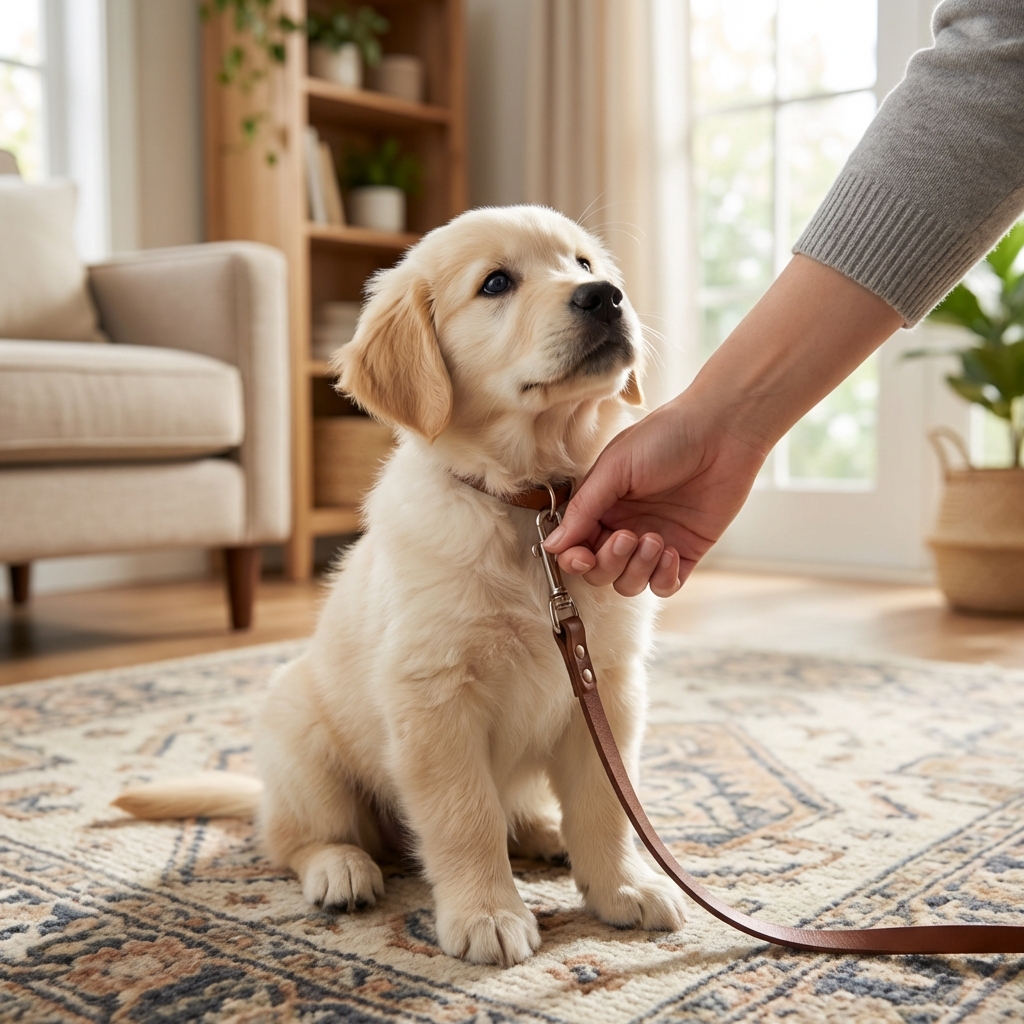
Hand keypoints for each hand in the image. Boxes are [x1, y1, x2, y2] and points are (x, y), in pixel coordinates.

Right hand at [543, 394, 767, 596]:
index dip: (574, 559)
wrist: (722, 432)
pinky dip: (662, 578)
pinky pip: (664, 586)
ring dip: (637, 569)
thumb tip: (551, 546)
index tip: (582, 557)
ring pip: (629, 583)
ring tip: (655, 539)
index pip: (576, 547)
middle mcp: (624, 527)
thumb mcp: (615, 469)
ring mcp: (654, 542)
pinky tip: (671, 552)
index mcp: (601, 506)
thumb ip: (583, 510)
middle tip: (627, 537)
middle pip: (600, 571)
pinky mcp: (685, 552)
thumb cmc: (665, 438)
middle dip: (609, 562)